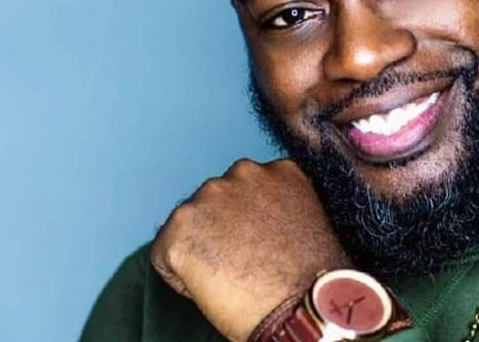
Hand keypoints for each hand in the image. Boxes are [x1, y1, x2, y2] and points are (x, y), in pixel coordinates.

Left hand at [151, 158, 350, 340]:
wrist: (303, 307)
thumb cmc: (313, 280)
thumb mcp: (308, 222)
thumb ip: (281, 207)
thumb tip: (255, 222)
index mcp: (281, 170)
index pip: (249, 188)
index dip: (250, 221)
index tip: (259, 245)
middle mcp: (244, 172)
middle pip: (217, 200)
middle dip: (222, 227)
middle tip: (243, 263)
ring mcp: (210, 196)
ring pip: (190, 223)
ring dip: (201, 246)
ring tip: (231, 276)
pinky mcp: (181, 225)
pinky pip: (165, 253)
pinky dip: (179, 274)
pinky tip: (210, 287)